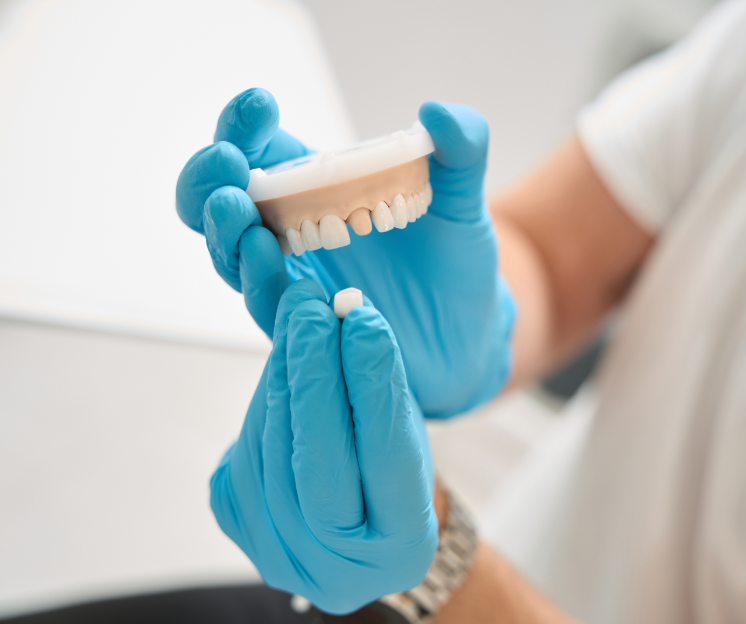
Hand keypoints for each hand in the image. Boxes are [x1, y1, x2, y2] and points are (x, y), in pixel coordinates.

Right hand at [176, 89, 515, 417]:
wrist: (470, 331)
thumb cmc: (455, 260)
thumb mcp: (463, 199)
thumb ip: (462, 148)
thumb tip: (437, 112)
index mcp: (317, 188)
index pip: (261, 150)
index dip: (245, 126)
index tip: (261, 106)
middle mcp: (292, 232)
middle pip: (221, 202)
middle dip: (209, 179)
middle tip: (227, 162)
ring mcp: (294, 281)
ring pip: (232, 256)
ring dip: (226, 230)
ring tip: (237, 208)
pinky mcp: (307, 327)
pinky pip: (269, 306)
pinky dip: (260, 281)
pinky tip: (266, 256)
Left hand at [209, 280, 437, 613]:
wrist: (360, 528)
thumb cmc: (394, 474)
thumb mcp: (407, 437)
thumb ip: (380, 389)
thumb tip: (346, 317)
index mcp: (400, 553)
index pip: (386, 460)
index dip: (374, 387)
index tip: (365, 323)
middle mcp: (336, 571)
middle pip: (316, 464)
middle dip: (313, 376)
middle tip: (313, 309)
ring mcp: (280, 556)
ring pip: (271, 452)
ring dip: (282, 375)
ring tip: (299, 315)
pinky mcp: (240, 528)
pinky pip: (245, 452)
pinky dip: (265, 398)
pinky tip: (283, 358)